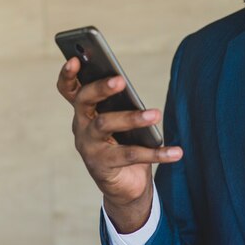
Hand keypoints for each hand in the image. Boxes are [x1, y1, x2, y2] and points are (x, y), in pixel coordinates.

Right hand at [57, 57, 182, 232]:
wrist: (124, 185)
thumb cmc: (123, 142)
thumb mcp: (121, 119)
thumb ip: (121, 101)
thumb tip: (127, 84)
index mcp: (84, 110)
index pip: (68, 89)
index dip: (68, 74)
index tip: (74, 58)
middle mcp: (80, 126)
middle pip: (84, 101)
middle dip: (101, 88)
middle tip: (120, 81)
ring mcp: (88, 146)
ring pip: (105, 125)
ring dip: (132, 117)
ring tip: (156, 113)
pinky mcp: (102, 166)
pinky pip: (131, 155)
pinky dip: (157, 153)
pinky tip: (176, 152)